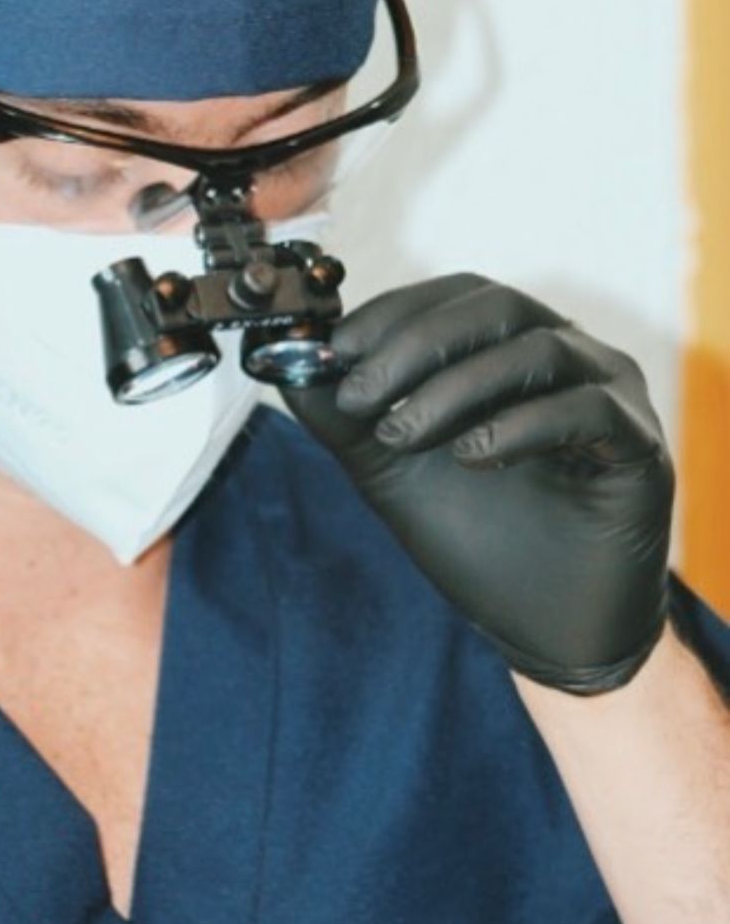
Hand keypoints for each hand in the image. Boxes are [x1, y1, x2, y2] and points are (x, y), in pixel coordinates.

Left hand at [281, 273, 674, 694]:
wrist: (537, 626)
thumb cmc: (473, 536)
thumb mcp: (389, 468)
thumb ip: (342, 417)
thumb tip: (285, 364)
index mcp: (506, 348)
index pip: (451, 297)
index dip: (389, 315)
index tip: (334, 351)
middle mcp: (564, 355)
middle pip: (492, 306)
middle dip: (413, 345)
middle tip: (361, 396)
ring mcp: (608, 394)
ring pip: (535, 348)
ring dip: (453, 388)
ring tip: (401, 437)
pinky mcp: (638, 446)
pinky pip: (585, 409)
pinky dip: (518, 425)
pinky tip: (470, 457)